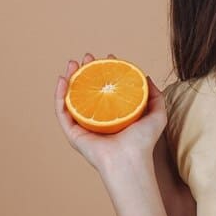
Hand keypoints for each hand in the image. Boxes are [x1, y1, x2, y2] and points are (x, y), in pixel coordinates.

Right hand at [54, 52, 166, 171]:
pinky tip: (62, 80)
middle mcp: (97, 118)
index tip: (109, 57)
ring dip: (69, 78)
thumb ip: (156, 96)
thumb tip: (146, 77)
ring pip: (71, 97)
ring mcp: (83, 125)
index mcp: (113, 114)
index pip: (106, 88)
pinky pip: (62, 111)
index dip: (106, 71)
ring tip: (72, 63)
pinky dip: (58, 94)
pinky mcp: (72, 133)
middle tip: (89, 57)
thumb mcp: (157, 114)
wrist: (129, 159)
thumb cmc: (144, 141)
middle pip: (87, 90)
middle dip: (86, 70)